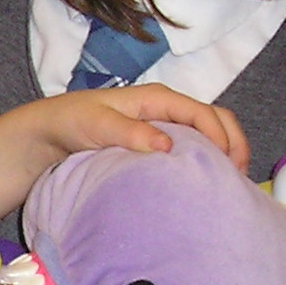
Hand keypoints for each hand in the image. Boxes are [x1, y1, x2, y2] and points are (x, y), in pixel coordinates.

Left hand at [43, 85, 248, 174]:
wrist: (48, 134)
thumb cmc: (71, 122)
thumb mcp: (97, 125)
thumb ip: (129, 133)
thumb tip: (167, 146)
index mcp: (157, 99)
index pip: (203, 114)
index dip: (221, 138)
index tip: (227, 167)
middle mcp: (166, 110)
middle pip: (215, 121)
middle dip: (233, 146)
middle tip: (237, 180)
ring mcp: (164, 127)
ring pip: (207, 136)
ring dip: (223, 156)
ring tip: (228, 185)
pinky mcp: (157, 145)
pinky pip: (191, 150)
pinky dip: (205, 164)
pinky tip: (205, 186)